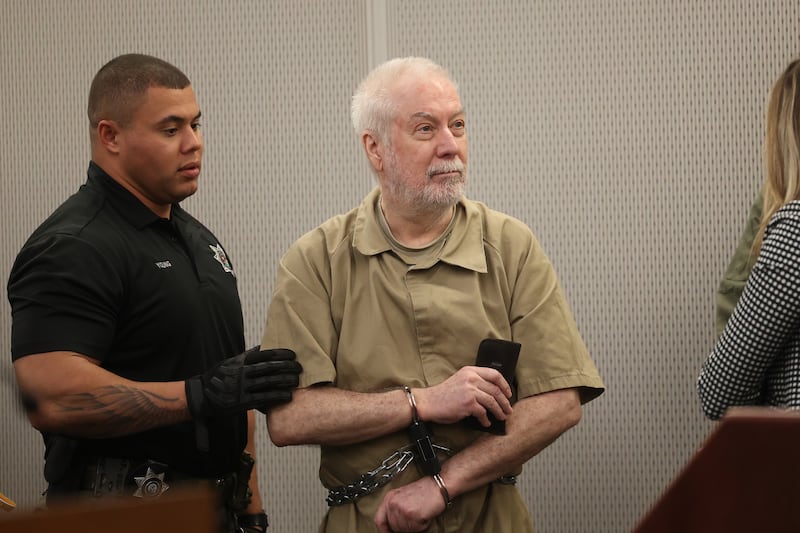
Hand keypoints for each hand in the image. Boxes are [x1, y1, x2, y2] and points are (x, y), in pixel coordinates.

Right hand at [185, 347, 300, 417]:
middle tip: (300, 367)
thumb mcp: (229, 363)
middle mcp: (240, 373)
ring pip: (267, 382)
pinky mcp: (240, 402)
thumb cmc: (218, 378)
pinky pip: (262, 398)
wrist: (200, 396)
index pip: (263, 354)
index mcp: (239, 361)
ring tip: (297, 380)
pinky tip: (288, 396)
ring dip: (284, 381)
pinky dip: (276, 396)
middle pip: (268, 367)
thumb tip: (262, 346)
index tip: (293, 354)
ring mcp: (240, 388)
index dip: (280, 354)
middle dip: (286, 367)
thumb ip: (246, 356)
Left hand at [374, 476, 443, 532]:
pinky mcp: (411, 514)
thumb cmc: (425, 491)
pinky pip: (415, 529)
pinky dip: (421, 526)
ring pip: (404, 530)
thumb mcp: (404, 497)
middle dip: (404, 527)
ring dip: (414, 526)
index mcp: (389, 498)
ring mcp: (401, 509)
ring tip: (419, 514)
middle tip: (414, 518)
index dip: (384, 530)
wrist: (438, 486)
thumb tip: (392, 526)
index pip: (379, 520)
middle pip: (393, 527)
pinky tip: (424, 515)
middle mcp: (393, 503)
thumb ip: (395, 510)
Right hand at [413, 366, 512, 426]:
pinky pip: (483, 412)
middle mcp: (471, 378)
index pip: (495, 374)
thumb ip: (474, 382)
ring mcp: (470, 390)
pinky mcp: (468, 403)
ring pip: (493, 401)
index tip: (508, 393)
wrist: (429, 402)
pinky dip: (486, 419)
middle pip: (496, 389)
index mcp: (470, 371)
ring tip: (501, 417)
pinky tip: (485, 422)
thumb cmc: (443, 394)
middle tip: (508, 409)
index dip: (504, 385)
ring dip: (499, 411)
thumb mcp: (460, 380)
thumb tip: (493, 392)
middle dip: (505, 402)